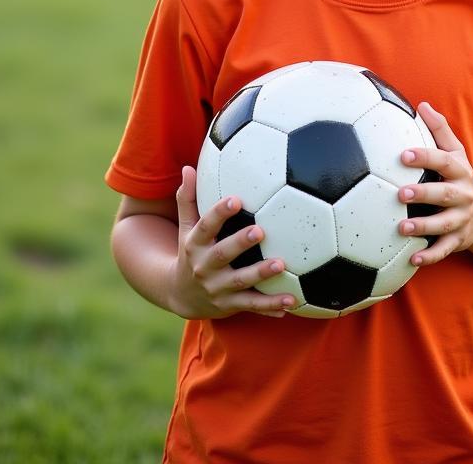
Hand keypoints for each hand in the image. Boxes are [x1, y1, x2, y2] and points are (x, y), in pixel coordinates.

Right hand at [169, 166, 295, 318]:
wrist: (181, 295)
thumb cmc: (191, 251)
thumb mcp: (185, 227)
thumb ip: (189, 199)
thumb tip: (188, 168)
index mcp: (196, 244)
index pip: (206, 226)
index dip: (219, 213)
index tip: (235, 199)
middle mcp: (205, 267)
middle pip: (223, 254)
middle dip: (240, 243)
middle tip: (260, 230)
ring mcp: (218, 288)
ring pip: (241, 282)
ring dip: (261, 274)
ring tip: (281, 264)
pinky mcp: (231, 305)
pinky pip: (253, 305)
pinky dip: (271, 306)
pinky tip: (291, 301)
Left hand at [397, 103, 472, 266]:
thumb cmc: (460, 178)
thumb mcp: (456, 153)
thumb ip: (439, 130)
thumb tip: (421, 104)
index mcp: (459, 171)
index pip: (443, 161)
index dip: (424, 157)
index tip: (403, 154)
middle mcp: (463, 195)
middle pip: (443, 194)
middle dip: (423, 193)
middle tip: (399, 193)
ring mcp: (461, 220)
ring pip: (443, 225)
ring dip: (423, 227)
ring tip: (401, 228)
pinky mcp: (457, 241)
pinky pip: (444, 250)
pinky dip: (429, 257)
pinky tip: (411, 259)